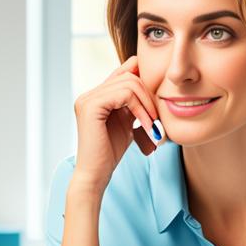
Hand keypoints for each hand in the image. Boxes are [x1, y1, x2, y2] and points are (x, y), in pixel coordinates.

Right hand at [71, 55, 161, 192]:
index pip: (124, 71)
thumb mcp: (127, 122)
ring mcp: (88, 98)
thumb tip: (152, 85)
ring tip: (152, 125)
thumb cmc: (111, 152)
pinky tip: (145, 126)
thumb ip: (134, 104)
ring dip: (147, 105)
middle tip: (157, 119)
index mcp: (97, 96)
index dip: (144, 82)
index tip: (155, 106)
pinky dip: (140, 109)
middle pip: (129, 76)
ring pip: (129, 83)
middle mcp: (89, 94)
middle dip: (149, 96)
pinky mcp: (91, 105)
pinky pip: (124, 94)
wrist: (96, 174)